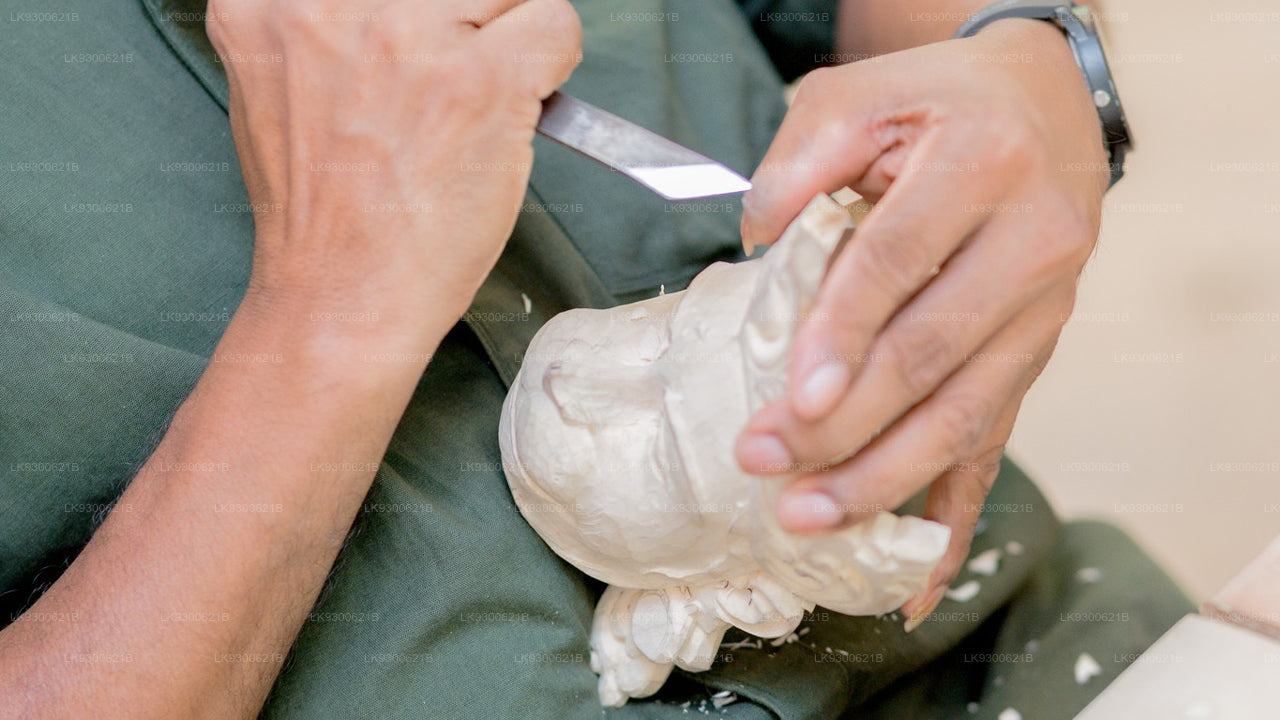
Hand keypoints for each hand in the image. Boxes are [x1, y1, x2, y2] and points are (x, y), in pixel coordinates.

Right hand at [207, 0, 580, 350]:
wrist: (342, 293)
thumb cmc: (324, 212)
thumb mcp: (285, 85)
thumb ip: (327, 24)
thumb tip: (398, 6)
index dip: (423, 12)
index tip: (426, 39)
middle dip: (463, 17)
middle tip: (449, 79)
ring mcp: (411, 35)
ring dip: (507, 36)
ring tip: (475, 100)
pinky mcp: (480, 79)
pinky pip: (555, 21)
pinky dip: (554, 64)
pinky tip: (515, 108)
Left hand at [734, 20, 1108, 622]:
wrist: (1043, 111)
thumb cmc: (938, 104)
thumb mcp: (863, 91)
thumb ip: (803, 152)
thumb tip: (759, 234)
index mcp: (986, 168)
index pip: (901, 265)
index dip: (846, 334)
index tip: (796, 398)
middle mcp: (1034, 247)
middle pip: (932, 357)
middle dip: (845, 424)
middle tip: (764, 464)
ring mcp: (1041, 316)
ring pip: (964, 417)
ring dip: (884, 479)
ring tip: (808, 518)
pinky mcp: (1029, 361)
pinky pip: (993, 448)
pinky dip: (952, 521)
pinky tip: (913, 585)